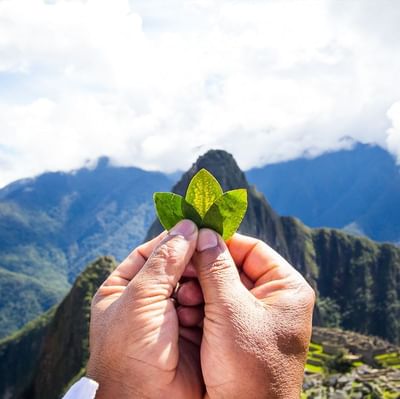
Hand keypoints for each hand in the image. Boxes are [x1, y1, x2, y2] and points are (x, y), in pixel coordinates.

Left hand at [87, 220, 203, 398]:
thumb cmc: (130, 349)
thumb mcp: (141, 297)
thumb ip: (165, 260)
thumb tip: (187, 225)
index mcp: (124, 288)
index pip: (152, 252)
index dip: (175, 238)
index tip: (199, 227)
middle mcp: (148, 299)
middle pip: (176, 266)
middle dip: (192, 261)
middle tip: (212, 250)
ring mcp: (172, 315)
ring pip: (194, 284)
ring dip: (202, 282)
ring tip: (205, 283)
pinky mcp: (193, 329)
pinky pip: (206, 304)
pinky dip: (211, 299)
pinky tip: (214, 299)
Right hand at [191, 228, 314, 398]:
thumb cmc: (248, 368)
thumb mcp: (230, 311)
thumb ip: (216, 268)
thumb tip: (204, 233)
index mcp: (286, 288)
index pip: (252, 249)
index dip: (221, 242)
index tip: (193, 239)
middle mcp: (274, 299)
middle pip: (234, 268)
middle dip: (205, 270)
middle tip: (182, 273)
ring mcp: (257, 317)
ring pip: (222, 288)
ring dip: (199, 290)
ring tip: (182, 298)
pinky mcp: (240, 333)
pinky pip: (217, 309)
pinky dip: (200, 307)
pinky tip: (185, 313)